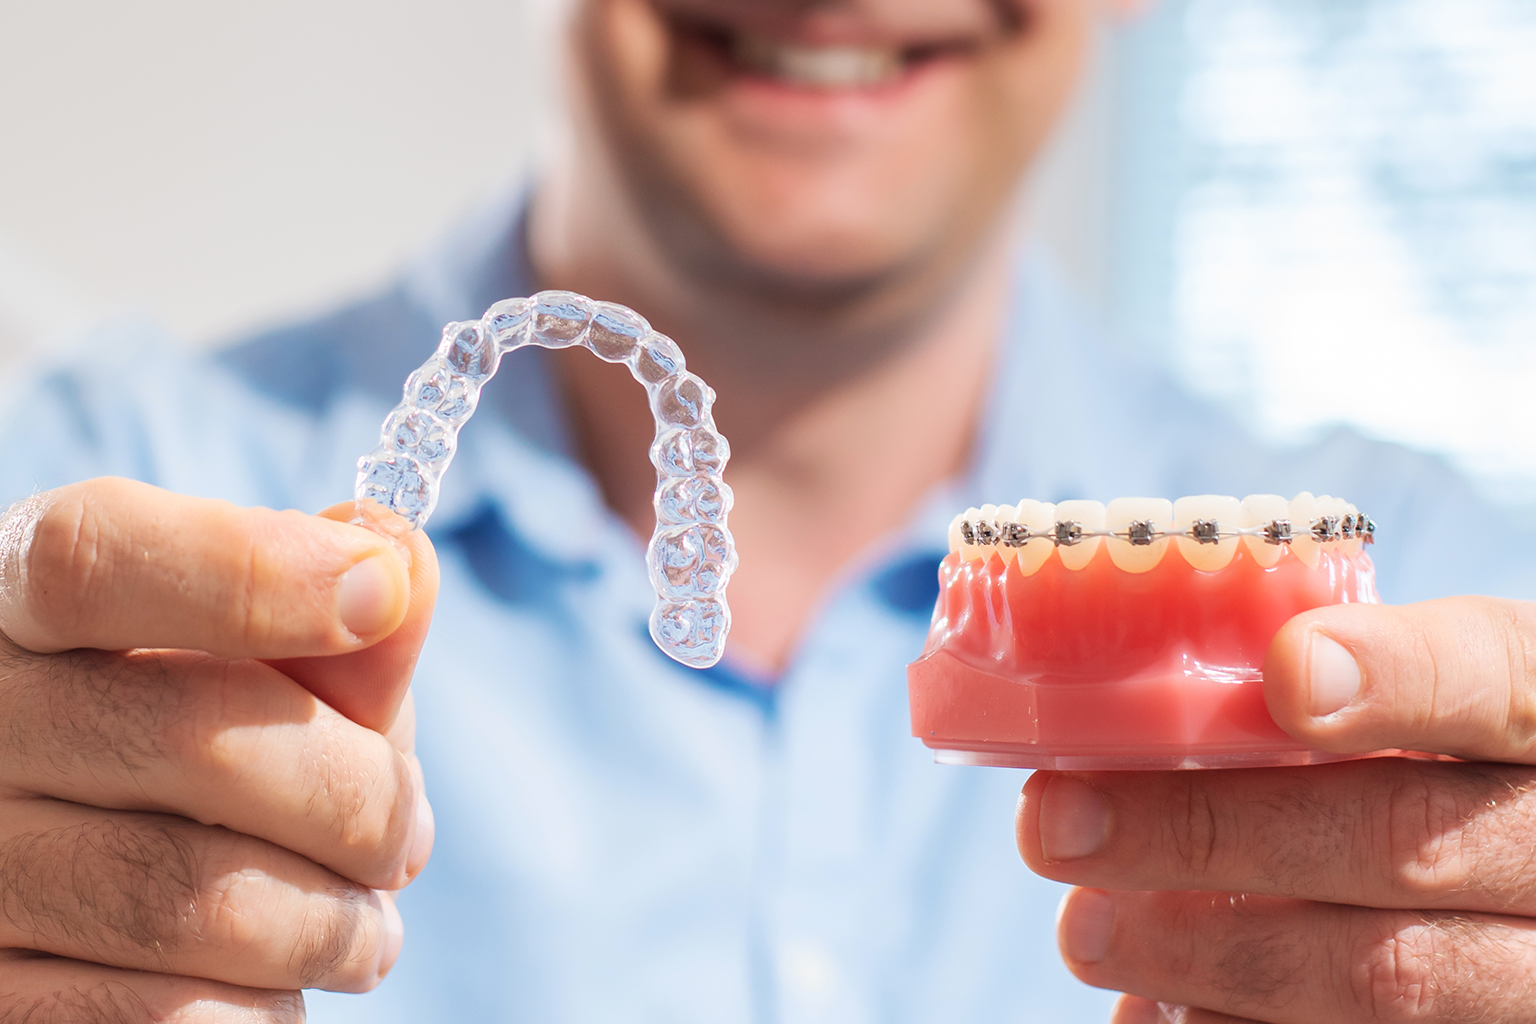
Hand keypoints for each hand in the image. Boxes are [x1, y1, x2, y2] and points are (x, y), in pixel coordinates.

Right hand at [0, 478, 438, 1019]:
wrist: (119, 894)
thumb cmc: (225, 750)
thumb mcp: (281, 674)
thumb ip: (341, 630)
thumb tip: (401, 568)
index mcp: (22, 605)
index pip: (88, 556)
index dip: (245, 568)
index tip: (377, 595)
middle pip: (188, 733)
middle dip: (357, 798)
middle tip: (406, 838)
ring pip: (193, 900)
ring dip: (332, 925)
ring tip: (362, 925)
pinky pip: (170, 1018)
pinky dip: (265, 1008)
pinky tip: (276, 983)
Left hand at [1016, 596, 1535, 1023]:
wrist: (1523, 890)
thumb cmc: (1447, 772)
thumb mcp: (1436, 707)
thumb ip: (1354, 685)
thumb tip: (1163, 683)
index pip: (1501, 682)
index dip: (1402, 679)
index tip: (1288, 674)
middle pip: (1404, 842)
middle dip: (1211, 832)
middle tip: (1056, 820)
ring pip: (1392, 976)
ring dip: (1209, 953)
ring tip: (1083, 928)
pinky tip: (1154, 1006)